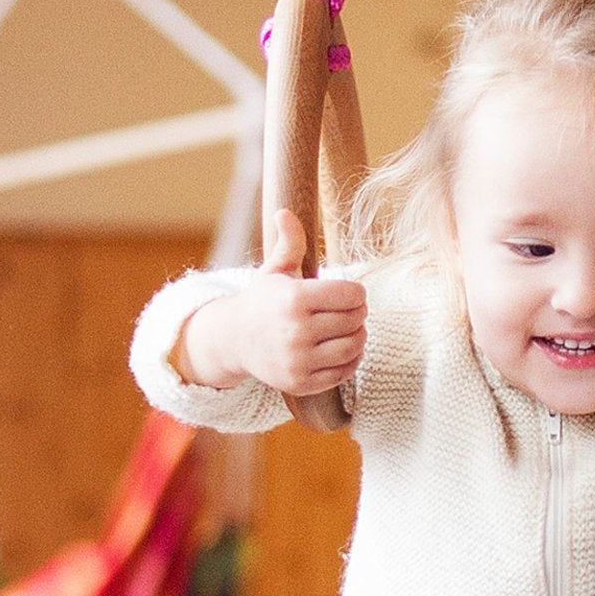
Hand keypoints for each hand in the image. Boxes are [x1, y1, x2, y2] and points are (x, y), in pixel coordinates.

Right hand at [178, 210, 367, 398]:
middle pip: (356, 319)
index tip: (348, 293)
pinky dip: (351, 359)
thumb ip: (288, 242)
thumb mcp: (274, 271)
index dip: (356, 292)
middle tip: (350, 311)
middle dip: (358, 313)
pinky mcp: (302, 382)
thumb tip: (285, 212)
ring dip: (359, 336)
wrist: (235, 341)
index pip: (352, 294)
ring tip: (349, 328)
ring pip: (354, 346)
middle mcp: (296, 331)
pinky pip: (345, 371)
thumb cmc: (263, 301)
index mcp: (294, 299)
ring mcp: (299, 360)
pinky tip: (342, 348)